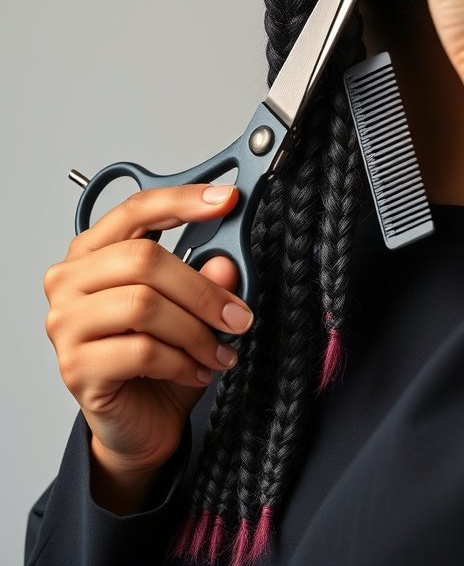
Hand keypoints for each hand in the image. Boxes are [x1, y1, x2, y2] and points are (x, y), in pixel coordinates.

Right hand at [44, 185, 253, 475]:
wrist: (139, 424)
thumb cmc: (157, 359)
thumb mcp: (191, 311)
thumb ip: (205, 279)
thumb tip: (226, 262)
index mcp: (93, 251)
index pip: (136, 209)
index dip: (183, 200)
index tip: (227, 199)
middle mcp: (70, 280)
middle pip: (143, 260)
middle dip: (202, 288)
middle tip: (238, 314)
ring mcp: (66, 323)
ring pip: (144, 305)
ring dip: (196, 331)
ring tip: (220, 351)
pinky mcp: (76, 366)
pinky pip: (142, 351)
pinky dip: (182, 361)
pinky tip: (197, 370)